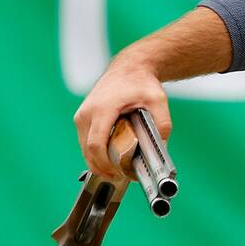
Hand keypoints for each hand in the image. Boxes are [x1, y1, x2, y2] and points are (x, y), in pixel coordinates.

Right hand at [73, 58, 171, 180]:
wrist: (129, 67)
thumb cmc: (141, 83)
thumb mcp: (158, 101)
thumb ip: (162, 124)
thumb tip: (162, 147)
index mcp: (102, 109)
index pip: (96, 144)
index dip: (104, 164)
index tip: (117, 174)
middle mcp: (87, 113)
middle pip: (88, 150)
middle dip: (101, 167)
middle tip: (119, 178)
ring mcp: (81, 115)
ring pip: (84, 147)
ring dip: (97, 161)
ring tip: (116, 171)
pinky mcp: (82, 117)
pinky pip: (85, 141)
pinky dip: (95, 152)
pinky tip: (109, 159)